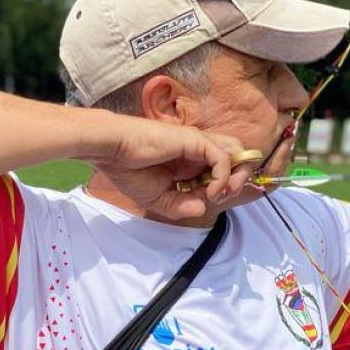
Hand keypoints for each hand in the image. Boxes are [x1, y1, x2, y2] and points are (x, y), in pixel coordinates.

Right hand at [85, 116, 250, 219]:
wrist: (111, 153)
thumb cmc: (129, 171)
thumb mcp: (159, 199)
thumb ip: (182, 205)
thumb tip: (203, 208)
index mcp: (190, 162)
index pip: (222, 169)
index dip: (225, 186)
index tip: (212, 201)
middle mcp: (198, 150)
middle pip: (236, 158)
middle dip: (238, 179)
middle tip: (222, 196)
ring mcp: (197, 143)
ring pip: (236, 153)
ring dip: (236, 176)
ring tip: (220, 193)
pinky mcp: (195, 140)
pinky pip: (222, 158)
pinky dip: (222, 177)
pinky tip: (210, 192)